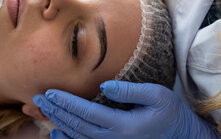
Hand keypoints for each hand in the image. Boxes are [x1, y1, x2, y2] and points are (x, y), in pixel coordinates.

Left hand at [33, 81, 220, 138]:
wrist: (183, 137)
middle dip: (56, 111)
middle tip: (38, 98)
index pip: (86, 112)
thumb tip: (104, 86)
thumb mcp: (158, 96)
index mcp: (123, 126)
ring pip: (78, 136)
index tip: (50, 92)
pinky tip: (57, 133)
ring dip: (58, 123)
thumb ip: (130, 91)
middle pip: (77, 125)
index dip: (66, 102)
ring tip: (44, 110)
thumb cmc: (171, 114)